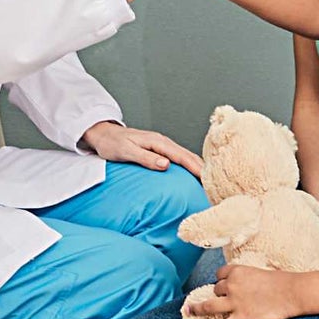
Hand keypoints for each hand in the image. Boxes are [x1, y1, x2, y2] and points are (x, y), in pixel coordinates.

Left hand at [80, 119, 203, 177]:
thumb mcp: (126, 152)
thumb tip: (166, 164)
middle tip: (215, 184)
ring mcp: (162, 145)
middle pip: (188, 155)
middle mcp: (162, 142)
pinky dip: (189, 164)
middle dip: (203, 168)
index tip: (208, 179)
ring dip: (198, 167)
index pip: (182, 156)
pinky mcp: (159, 149)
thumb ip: (146, 158)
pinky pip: (179, 157)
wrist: (102, 134)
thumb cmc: (112, 144)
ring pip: (185, 156)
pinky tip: (194, 173)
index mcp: (157, 142)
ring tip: (209, 180)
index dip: (196, 167)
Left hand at [195, 264, 302, 318]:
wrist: (293, 292)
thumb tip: (248, 286)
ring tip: (189, 312)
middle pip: (216, 289)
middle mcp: (232, 285)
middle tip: (220, 299)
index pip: (220, 274)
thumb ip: (250, 279)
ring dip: (197, 309)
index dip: (220, 280)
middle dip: (217, 294)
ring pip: (209, 306)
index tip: (222, 284)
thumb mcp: (262, 273)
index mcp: (238, 271)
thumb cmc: (283, 282)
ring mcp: (235, 303)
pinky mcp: (241, 318)